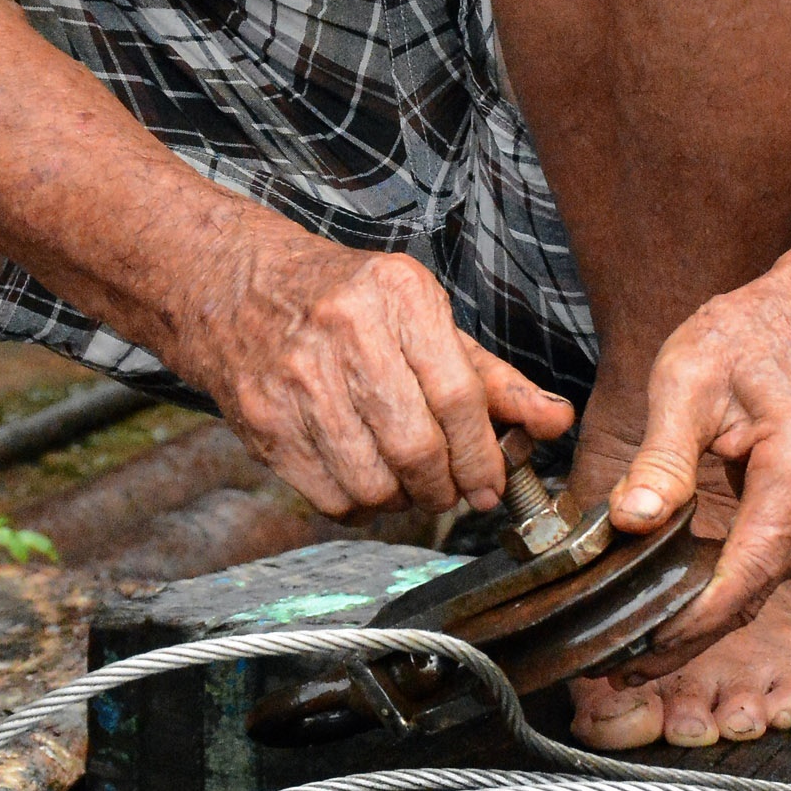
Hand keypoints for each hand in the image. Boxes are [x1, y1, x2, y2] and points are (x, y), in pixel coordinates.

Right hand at [171, 229, 572, 515]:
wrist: (235, 286)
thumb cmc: (344, 302)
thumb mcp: (423, 318)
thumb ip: (493, 377)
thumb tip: (555, 423)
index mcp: (399, 295)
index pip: (459, 398)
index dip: (483, 457)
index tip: (490, 484)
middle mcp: (345, 331)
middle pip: (416, 448)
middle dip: (444, 486)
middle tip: (450, 490)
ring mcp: (297, 377)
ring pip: (373, 483)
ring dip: (402, 501)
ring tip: (405, 482)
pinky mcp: (263, 418)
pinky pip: (329, 497)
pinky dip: (358, 505)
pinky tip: (363, 477)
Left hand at [606, 270, 790, 670]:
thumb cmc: (742, 340)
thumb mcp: (685, 382)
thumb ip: (661, 457)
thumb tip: (630, 522)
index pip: (749, 565)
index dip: (696, 616)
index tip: (643, 646)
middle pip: (754, 589)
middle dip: (688, 634)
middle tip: (619, 669)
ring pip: (759, 589)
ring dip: (700, 621)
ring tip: (632, 647)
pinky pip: (762, 571)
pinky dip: (717, 594)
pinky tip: (669, 611)